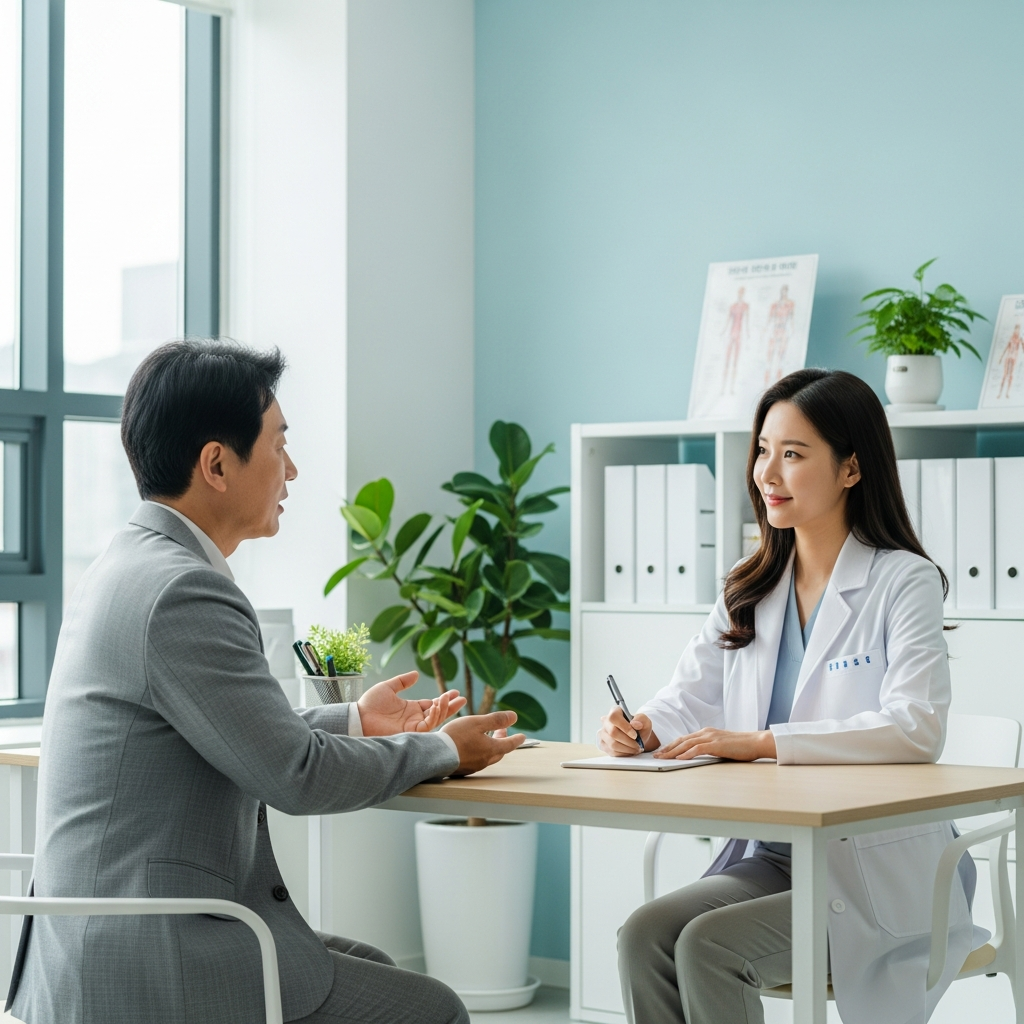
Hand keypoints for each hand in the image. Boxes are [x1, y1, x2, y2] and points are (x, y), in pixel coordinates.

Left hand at [357, 672, 466, 736]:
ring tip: (447, 697)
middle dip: (451, 707)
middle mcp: (414, 719)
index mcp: (411, 709)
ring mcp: (413, 727)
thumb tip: (416, 674)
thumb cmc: (370, 704)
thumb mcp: (389, 687)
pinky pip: (427, 726)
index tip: (455, 692)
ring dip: (443, 709)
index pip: (432, 705)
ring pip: (435, 720)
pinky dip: (433, 717)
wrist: (359, 717)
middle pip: (438, 713)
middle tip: (462, 698)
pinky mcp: (409, 733)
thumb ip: (403, 681)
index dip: (444, 699)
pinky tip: (435, 705)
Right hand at [442, 711, 525, 774]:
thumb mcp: (478, 722)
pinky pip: (477, 761)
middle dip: (502, 740)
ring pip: (488, 757)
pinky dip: (480, 752)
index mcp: (491, 749)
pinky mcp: (463, 769)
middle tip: (501, 731)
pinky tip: (472, 747)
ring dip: (491, 746)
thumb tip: (513, 717)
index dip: (516, 739)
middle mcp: (485, 761)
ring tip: (486, 737)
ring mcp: (474, 766)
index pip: (509, 744)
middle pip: (499, 751)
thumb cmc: (456, 736)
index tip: (522, 736)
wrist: (436, 754)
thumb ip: (496, 720)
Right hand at [598, 707, 657, 755]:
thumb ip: (641, 720)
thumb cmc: (639, 727)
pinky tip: (630, 751)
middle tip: (638, 745)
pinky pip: (612, 752)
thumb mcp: (645, 721)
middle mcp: (606, 722)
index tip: (635, 735)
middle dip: (628, 741)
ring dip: (627, 749)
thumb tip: (634, 724)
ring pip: (612, 744)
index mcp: (615, 711)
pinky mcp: (603, 744)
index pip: (614, 717)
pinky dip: (624, 753)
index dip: (624, 727)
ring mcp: (603, 734)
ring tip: (636, 749)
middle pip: (613, 732)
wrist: (637, 737)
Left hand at [653, 728, 775, 760]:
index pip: (685, 739)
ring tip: (663, 758)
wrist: (756, 742)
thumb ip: (710, 748)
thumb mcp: (722, 746)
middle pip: (682, 740)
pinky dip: (687, 754)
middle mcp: (706, 732)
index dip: (672, 745)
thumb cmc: (741, 746)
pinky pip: (697, 749)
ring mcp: (710, 737)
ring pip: (686, 744)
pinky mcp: (716, 745)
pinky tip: (679, 759)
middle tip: (657, 756)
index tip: (662, 752)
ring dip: (673, 752)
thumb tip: (699, 756)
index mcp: (706, 732)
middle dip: (668, 748)